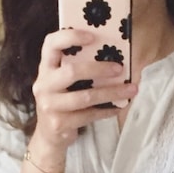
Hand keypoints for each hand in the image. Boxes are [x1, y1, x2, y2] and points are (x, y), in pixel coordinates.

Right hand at [30, 29, 137, 164]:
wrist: (49, 136)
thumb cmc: (62, 101)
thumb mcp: (62, 81)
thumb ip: (76, 67)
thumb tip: (112, 54)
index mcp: (45, 68)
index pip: (51, 44)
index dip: (71, 36)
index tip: (92, 36)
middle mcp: (44, 85)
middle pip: (72, 72)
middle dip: (99, 69)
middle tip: (119, 68)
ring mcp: (50, 105)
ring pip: (85, 97)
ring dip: (111, 92)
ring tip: (130, 90)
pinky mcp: (59, 124)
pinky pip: (89, 115)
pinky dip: (107, 110)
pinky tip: (119, 107)